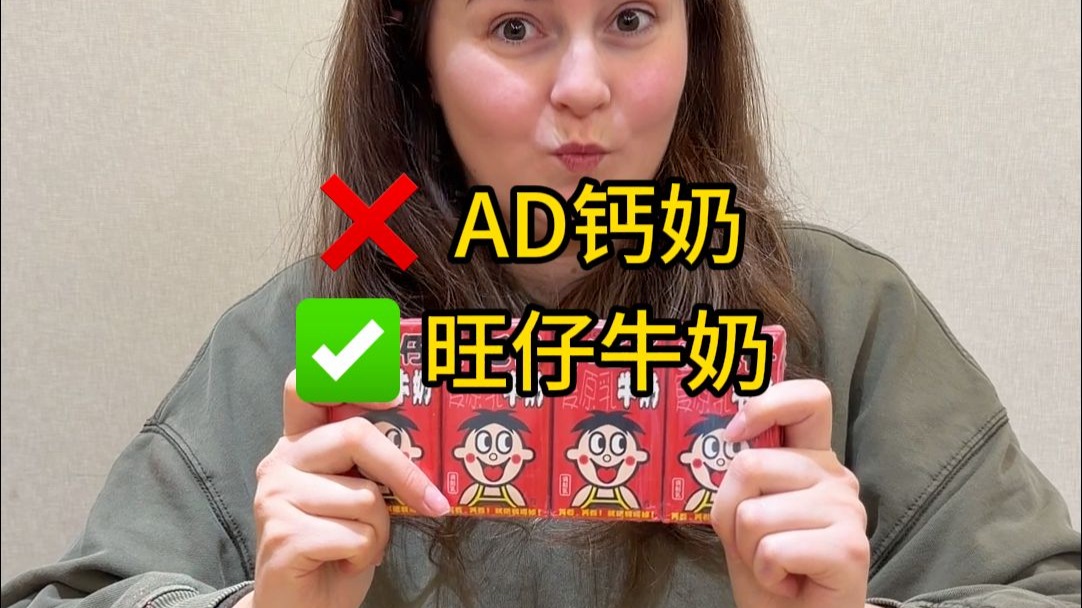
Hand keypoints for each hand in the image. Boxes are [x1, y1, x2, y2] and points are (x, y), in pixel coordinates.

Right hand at [238, 370, 450, 607]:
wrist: (301, 606)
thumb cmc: (338, 547)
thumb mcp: (359, 494)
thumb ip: (373, 464)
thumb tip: (431, 442)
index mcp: (300, 442)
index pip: (309, 385)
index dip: (350, 377)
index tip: (395, 393)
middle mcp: (282, 461)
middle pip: (354, 435)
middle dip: (401, 470)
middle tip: (431, 501)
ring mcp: (276, 496)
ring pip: (364, 495)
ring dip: (380, 530)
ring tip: (359, 546)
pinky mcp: (282, 533)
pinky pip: (355, 534)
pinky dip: (366, 554)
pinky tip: (344, 562)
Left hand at [711, 379, 870, 607]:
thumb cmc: (770, 567)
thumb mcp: (740, 514)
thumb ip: (740, 477)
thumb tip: (731, 442)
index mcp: (811, 460)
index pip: (808, 400)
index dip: (766, 405)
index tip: (735, 433)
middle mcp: (835, 476)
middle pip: (751, 465)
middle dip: (732, 514)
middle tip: (756, 543)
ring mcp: (848, 510)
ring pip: (755, 514)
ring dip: (748, 550)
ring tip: (774, 564)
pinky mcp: (850, 548)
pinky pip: (774, 549)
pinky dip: (766, 573)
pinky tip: (788, 581)